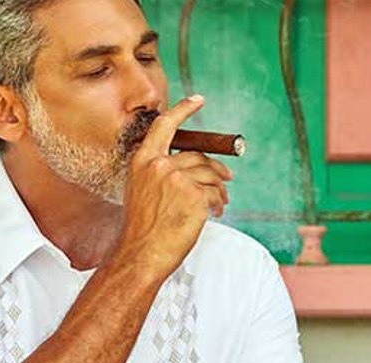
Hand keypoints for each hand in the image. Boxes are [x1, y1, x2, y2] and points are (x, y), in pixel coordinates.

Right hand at [117, 95, 233, 275]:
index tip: (198, 100)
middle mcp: (159, 165)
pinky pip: (215, 194)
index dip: (183, 110)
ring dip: (220, 190)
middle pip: (198, 157)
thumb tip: (197, 170)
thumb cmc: (144, 229)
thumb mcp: (143, 192)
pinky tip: (215, 213)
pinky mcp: (193, 195)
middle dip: (217, 167)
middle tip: (228, 177)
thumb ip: (163, 174)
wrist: (142, 253)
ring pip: (210, 176)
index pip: (165, 127)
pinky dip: (219, 203)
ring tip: (220, 203)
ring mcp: (177, 179)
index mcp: (143, 161)